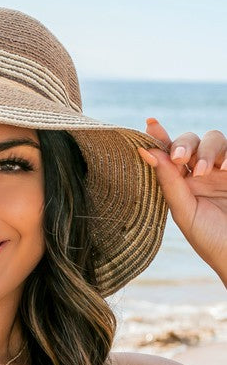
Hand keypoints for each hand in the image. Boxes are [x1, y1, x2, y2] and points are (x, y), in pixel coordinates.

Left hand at [137, 119, 226, 282]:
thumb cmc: (211, 240)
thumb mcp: (185, 213)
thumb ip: (169, 182)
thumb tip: (146, 151)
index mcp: (182, 184)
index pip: (168, 155)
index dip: (159, 137)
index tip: (149, 123)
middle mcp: (202, 173)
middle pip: (191, 141)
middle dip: (184, 144)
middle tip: (179, 158)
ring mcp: (223, 171)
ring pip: (214, 139)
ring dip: (206, 149)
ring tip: (204, 170)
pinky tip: (224, 170)